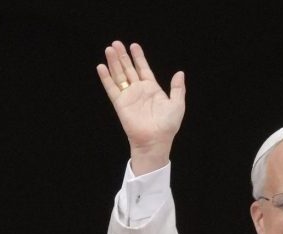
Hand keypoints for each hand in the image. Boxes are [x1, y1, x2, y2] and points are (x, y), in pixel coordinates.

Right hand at [97, 41, 185, 174]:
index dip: (139, 57)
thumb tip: (180, 73)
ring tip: (109, 49)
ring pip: (119, 75)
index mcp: (153, 90)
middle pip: (129, 69)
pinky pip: (111, 88)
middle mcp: (139, 91)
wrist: (155, 140)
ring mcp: (129, 97)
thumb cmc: (168, 125)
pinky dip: (106, 78)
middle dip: (123, 56)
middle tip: (116, 43)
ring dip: (114, 62)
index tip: (134, 45)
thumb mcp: (177, 104)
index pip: (143, 69)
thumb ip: (177, 88)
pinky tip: (101, 66)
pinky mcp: (120, 104)